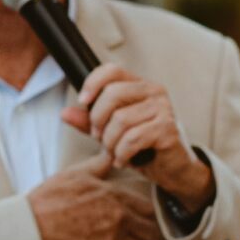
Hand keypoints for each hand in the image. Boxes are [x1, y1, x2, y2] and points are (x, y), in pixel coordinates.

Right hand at [29, 157, 178, 239]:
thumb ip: (98, 165)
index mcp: (116, 196)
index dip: (161, 221)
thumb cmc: (50, 199)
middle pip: (155, 233)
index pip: (151, 209)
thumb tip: (111, 154)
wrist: (31, 227)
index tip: (166, 228)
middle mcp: (121, 218)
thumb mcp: (75, 174)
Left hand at [64, 65, 214, 212]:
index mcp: (141, 85)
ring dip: (110, 142)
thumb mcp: (113, 132)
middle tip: (99, 138)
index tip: (83, 103)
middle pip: (112, 94)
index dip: (92, 83)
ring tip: (114, 152)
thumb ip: (90, 121)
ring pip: (120, 120)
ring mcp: (163, 109)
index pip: (112, 70)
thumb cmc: (145, 147)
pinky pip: (132, 138)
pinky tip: (123, 160)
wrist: (174, 170)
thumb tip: (65, 113)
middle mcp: (155, 92)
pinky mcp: (167, 129)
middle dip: (98, 120)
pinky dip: (121, 154)